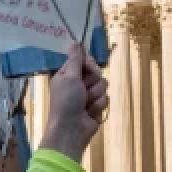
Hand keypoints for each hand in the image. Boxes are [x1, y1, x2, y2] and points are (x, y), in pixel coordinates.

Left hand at [41, 43, 107, 162]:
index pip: (85, 60)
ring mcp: (88, 96)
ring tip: (85, 105)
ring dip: (95, 96)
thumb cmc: (66, 102)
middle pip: (97, 73)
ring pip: (103, 86)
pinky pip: (106, 99)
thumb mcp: (69, 77)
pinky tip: (90, 113)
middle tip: (84, 91)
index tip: (90, 69)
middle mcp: (78, 83)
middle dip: (93, 83)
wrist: (71, 130)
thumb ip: (74, 59)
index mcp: (67, 75)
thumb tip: (73, 41)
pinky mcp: (96, 107)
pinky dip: (98, 106)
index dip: (90, 64)